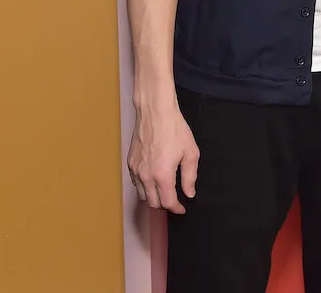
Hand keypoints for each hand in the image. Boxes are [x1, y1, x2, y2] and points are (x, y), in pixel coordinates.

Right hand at [127, 98, 199, 213]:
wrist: (155, 112)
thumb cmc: (174, 129)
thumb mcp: (190, 153)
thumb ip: (190, 177)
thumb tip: (189, 193)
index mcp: (162, 175)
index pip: (167, 203)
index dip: (176, 208)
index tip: (182, 208)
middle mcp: (146, 176)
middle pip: (153, 203)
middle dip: (165, 204)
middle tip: (174, 199)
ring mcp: (136, 170)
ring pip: (142, 195)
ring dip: (153, 197)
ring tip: (164, 191)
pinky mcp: (130, 163)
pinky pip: (136, 183)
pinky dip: (144, 187)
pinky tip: (153, 180)